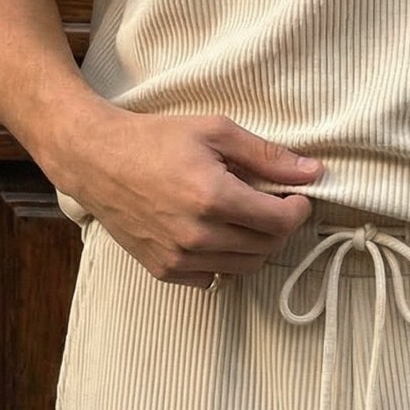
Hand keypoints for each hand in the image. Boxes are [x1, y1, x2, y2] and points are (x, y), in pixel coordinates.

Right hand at [68, 110, 324, 288]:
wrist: (96, 160)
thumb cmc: (155, 139)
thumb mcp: (215, 131)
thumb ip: (267, 155)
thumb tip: (313, 171)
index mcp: (213, 197)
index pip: (279, 222)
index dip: (298, 210)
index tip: (296, 197)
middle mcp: (197, 235)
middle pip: (266, 247)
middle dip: (279, 227)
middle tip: (272, 204)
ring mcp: (179, 257)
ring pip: (244, 267)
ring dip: (256, 245)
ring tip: (245, 217)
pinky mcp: (163, 270)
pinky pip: (213, 278)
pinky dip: (224, 261)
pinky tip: (216, 234)